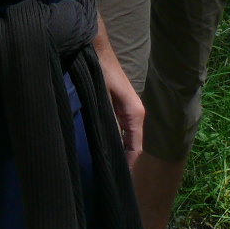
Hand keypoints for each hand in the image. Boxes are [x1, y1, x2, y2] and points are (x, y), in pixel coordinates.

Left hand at [94, 20, 143, 167]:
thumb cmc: (99, 69)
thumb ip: (107, 120)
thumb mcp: (102, 96)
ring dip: (119, 151)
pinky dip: (114, 140)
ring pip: (126, 137)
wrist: (94, 46)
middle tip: (109, 179)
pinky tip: (102, 147)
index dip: (128, 164)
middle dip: (124, 161)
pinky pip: (119, 128)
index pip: (135, 147)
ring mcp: (126, 109)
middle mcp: (134, 113)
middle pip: (132, 144)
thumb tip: (109, 146)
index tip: (118, 182)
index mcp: (135, 113)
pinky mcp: (117, 104)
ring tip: (106, 168)